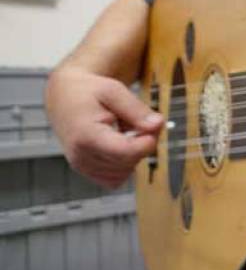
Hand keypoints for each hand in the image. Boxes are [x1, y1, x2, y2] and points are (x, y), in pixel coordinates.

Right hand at [45, 67, 163, 188]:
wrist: (64, 98)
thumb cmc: (87, 92)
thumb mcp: (114, 90)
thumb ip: (136, 109)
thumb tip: (157, 124)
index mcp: (86, 135)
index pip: (125, 152)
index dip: (147, 142)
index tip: (153, 126)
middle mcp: (80, 156)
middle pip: (128, 162)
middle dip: (143, 144)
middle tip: (142, 122)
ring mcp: (82, 166)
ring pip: (124, 173)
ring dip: (134, 155)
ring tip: (126, 131)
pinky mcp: (87, 172)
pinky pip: (116, 179)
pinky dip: (124, 164)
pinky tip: (121, 144)